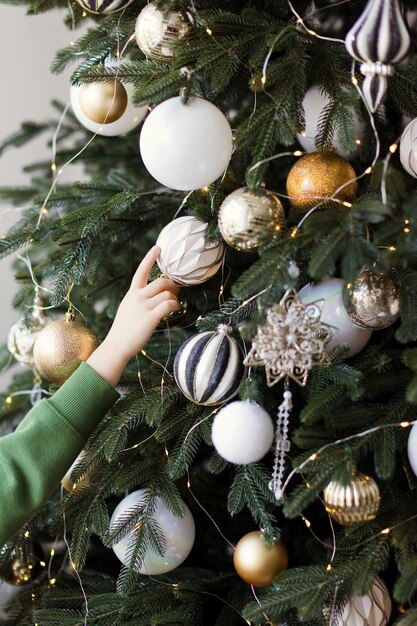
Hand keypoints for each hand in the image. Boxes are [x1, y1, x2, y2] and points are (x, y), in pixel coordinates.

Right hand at [87, 246, 178, 385]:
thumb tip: (155, 295)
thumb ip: (138, 299)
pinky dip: (175, 305)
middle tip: (175, 292)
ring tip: (174, 304)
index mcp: (132, 293)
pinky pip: (168, 304)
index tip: (158, 248)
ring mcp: (144, 307)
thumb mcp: (128, 308)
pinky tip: (174, 309)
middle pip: (161, 282)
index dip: (149, 258)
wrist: (117, 345)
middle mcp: (137, 297)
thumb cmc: (124, 329)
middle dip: (172, 285)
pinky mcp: (150, 318)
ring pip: (167, 293)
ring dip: (175, 297)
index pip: (140, 271)